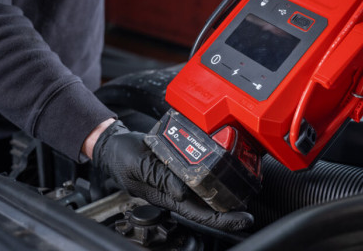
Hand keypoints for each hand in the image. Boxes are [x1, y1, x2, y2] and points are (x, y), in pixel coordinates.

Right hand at [92, 120, 252, 231]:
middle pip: (205, 205)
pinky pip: (196, 174)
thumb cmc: (122, 156)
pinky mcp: (175, 167)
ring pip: (203, 191)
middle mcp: (173, 190)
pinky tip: (221, 169)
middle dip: (228, 209)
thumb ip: (159, 177)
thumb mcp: (139, 164)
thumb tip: (183, 191)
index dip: (222, 219)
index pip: (198, 213)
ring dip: (222, 192)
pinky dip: (210, 173)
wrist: (113, 143)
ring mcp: (175, 179)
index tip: (242, 218)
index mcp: (165, 195)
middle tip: (249, 207)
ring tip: (241, 189)